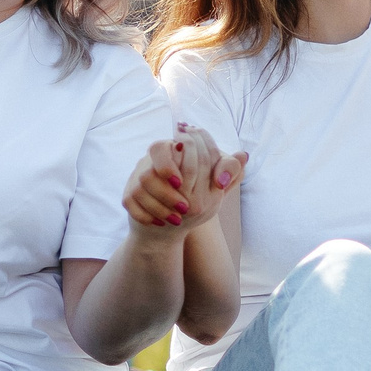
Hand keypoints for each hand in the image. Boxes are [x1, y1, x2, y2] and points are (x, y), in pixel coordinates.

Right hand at [123, 122, 244, 236]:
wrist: (171, 220)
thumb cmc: (197, 195)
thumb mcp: (215, 183)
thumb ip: (228, 168)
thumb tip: (242, 156)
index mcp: (170, 150)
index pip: (166, 147)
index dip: (174, 165)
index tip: (185, 185)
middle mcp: (150, 162)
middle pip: (150, 172)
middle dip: (167, 192)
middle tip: (186, 208)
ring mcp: (135, 179)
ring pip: (139, 188)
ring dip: (159, 205)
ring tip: (177, 219)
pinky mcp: (128, 197)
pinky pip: (131, 204)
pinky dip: (145, 215)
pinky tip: (160, 223)